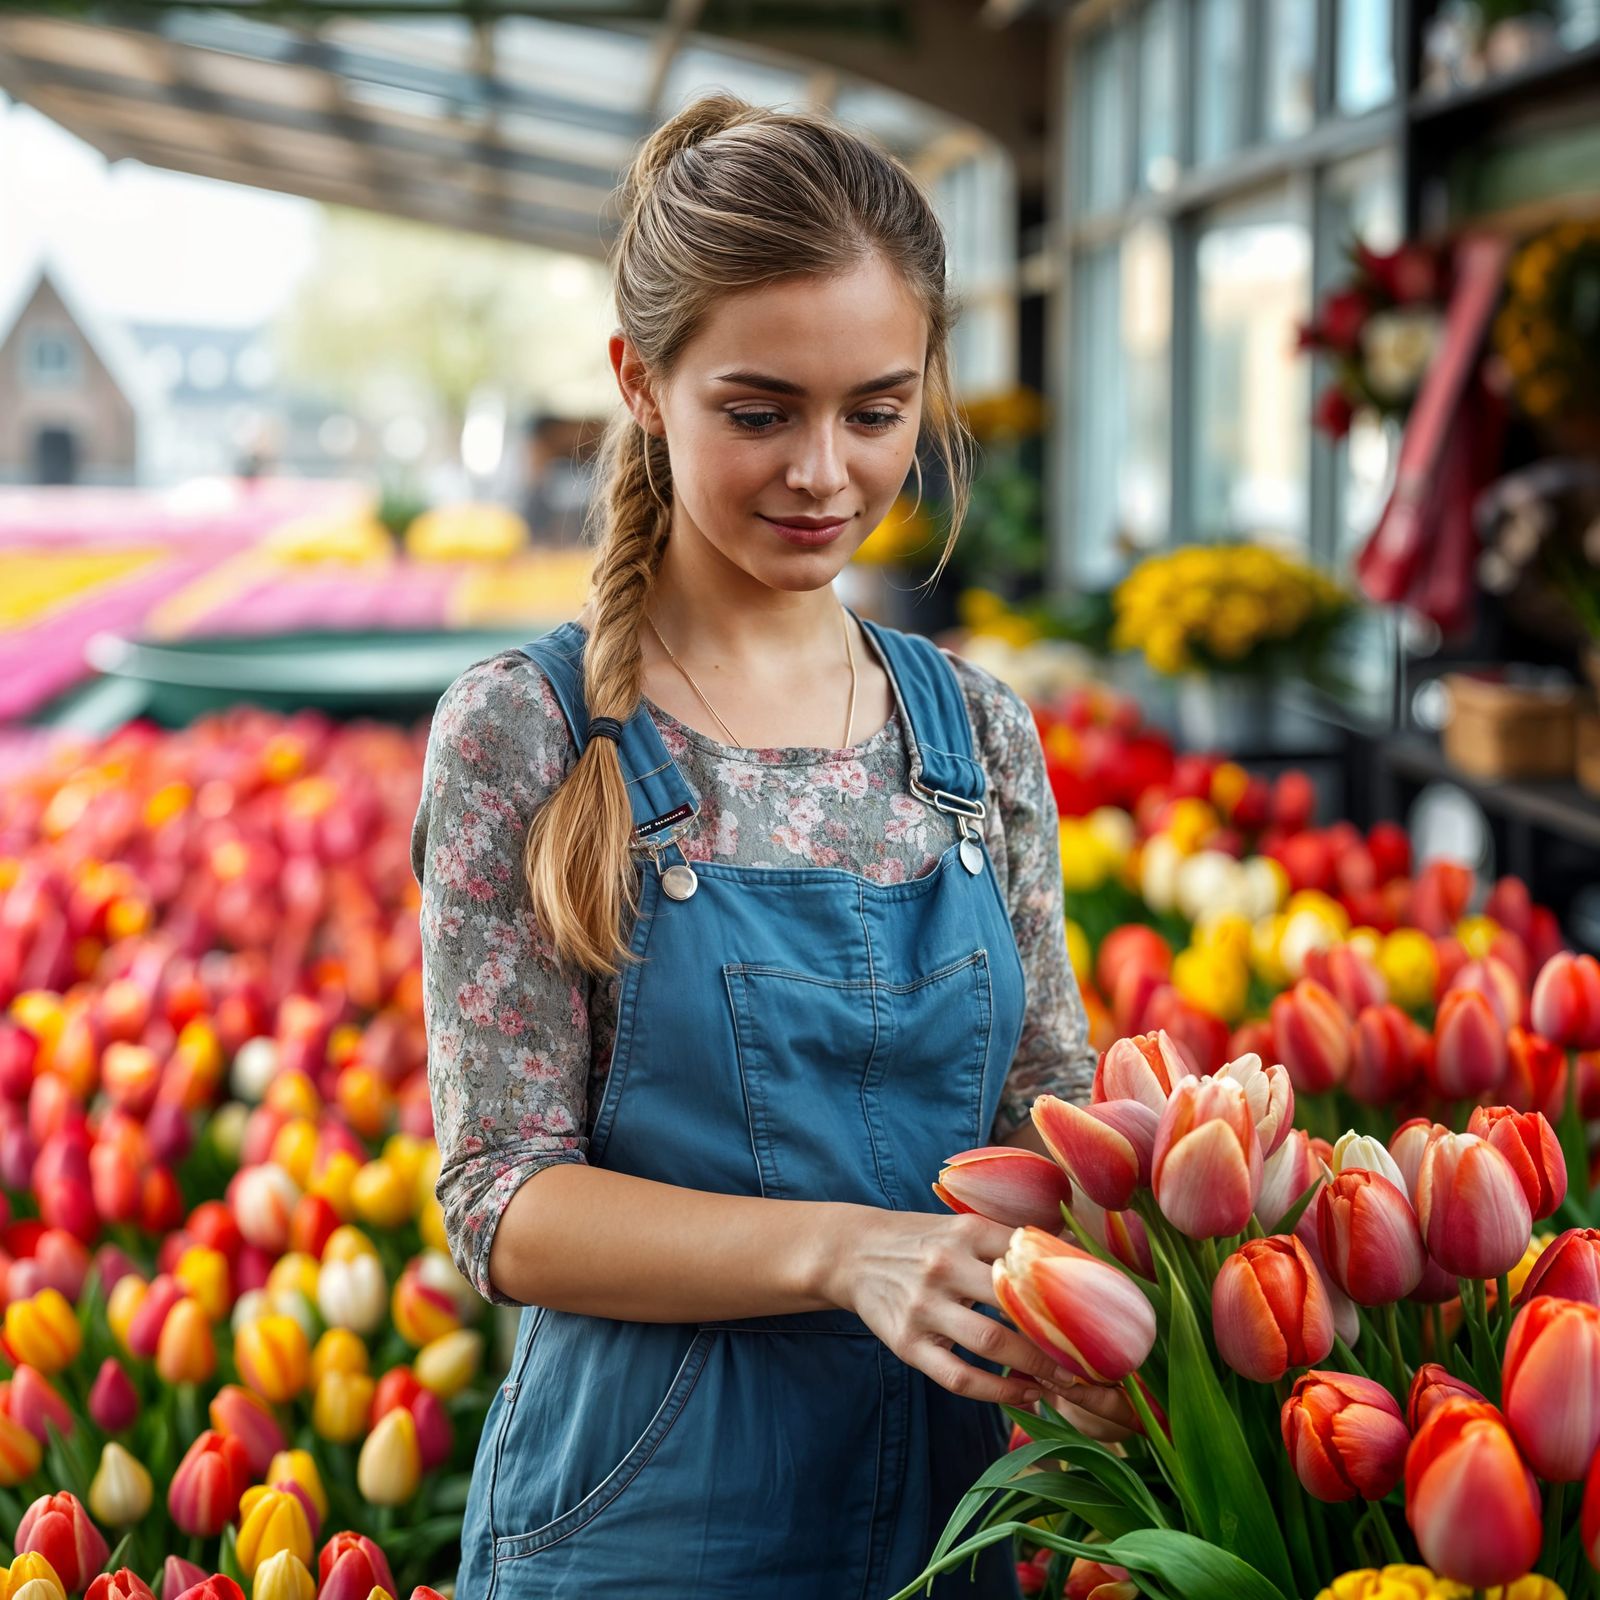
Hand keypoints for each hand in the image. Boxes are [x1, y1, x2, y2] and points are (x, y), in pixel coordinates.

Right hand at [819, 1205, 1078, 1407]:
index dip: (1068, 1286)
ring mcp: (923, 1307)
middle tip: (1098, 1360)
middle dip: (1060, 1336)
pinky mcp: (907, 1343)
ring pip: (990, 1344)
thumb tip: (1074, 1250)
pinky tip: (1026, 1395)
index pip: (1028, 1257)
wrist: (853, 1252)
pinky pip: (957, 1377)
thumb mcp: (960, 1225)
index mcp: (966, 1232)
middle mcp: (944, 1266)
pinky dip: (997, 1392)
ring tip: (1070, 1384)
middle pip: (1014, 1305)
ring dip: (1036, 1368)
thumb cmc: (923, 1241)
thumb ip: (1009, 1238)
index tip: (1102, 1311)